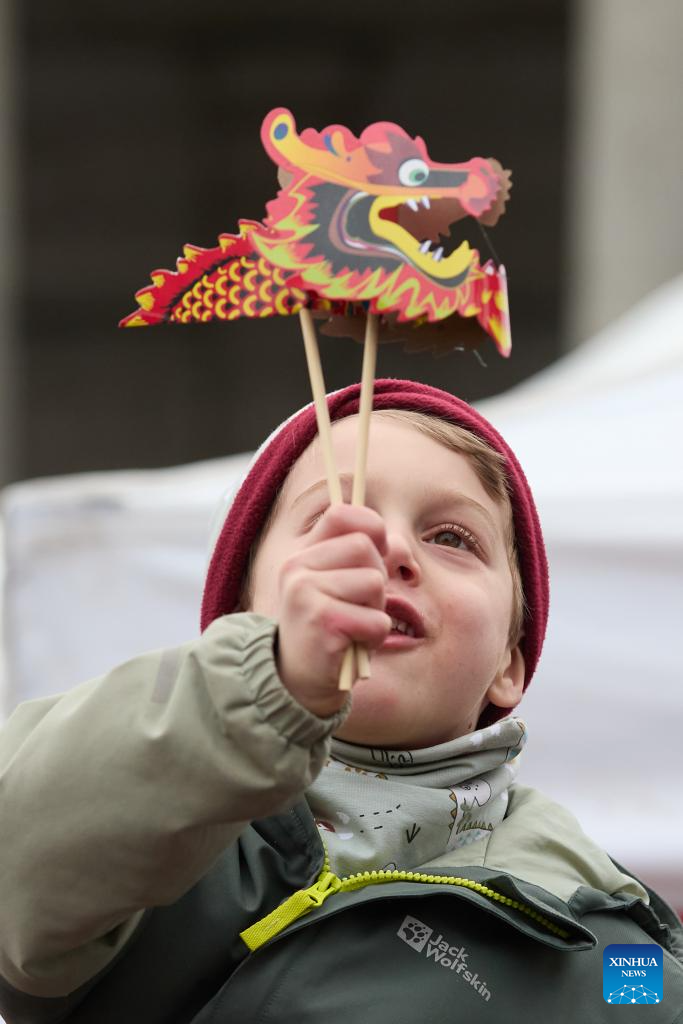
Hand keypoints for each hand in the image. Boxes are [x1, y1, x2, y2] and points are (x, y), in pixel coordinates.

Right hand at [275, 504, 391, 717]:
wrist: (299, 681)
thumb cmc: (330, 629)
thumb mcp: (345, 588)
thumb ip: (368, 559)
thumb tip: (399, 544)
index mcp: (303, 555)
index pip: (341, 513)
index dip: (370, 525)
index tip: (378, 548)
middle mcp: (298, 568)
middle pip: (365, 548)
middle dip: (377, 578)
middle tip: (359, 605)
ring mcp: (307, 593)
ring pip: (374, 583)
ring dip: (375, 610)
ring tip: (354, 626)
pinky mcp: (323, 622)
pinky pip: (376, 620)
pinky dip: (373, 636)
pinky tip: (352, 644)